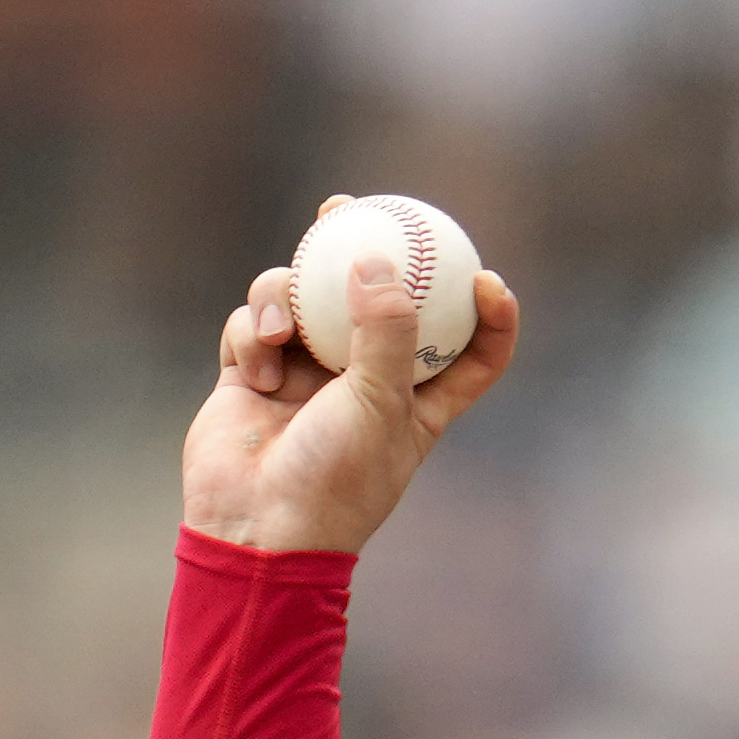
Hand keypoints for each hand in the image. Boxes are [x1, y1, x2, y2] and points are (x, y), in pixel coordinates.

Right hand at [181, 265, 523, 556]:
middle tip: (349, 209)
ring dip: (284, 297)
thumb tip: (376, 260)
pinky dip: (254, 335)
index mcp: (414, 401)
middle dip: (360, 250)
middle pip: (373, 301)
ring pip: (299, 299)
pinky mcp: (252, 375)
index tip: (485, 277)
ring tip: (282, 331)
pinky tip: (256, 371)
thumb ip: (386, 328)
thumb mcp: (380, 403)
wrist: (256, 530)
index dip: (486, 316)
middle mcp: (361, 380)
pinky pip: (253, 325)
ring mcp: (303, 375)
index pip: (467, 352)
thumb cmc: (334, 479)